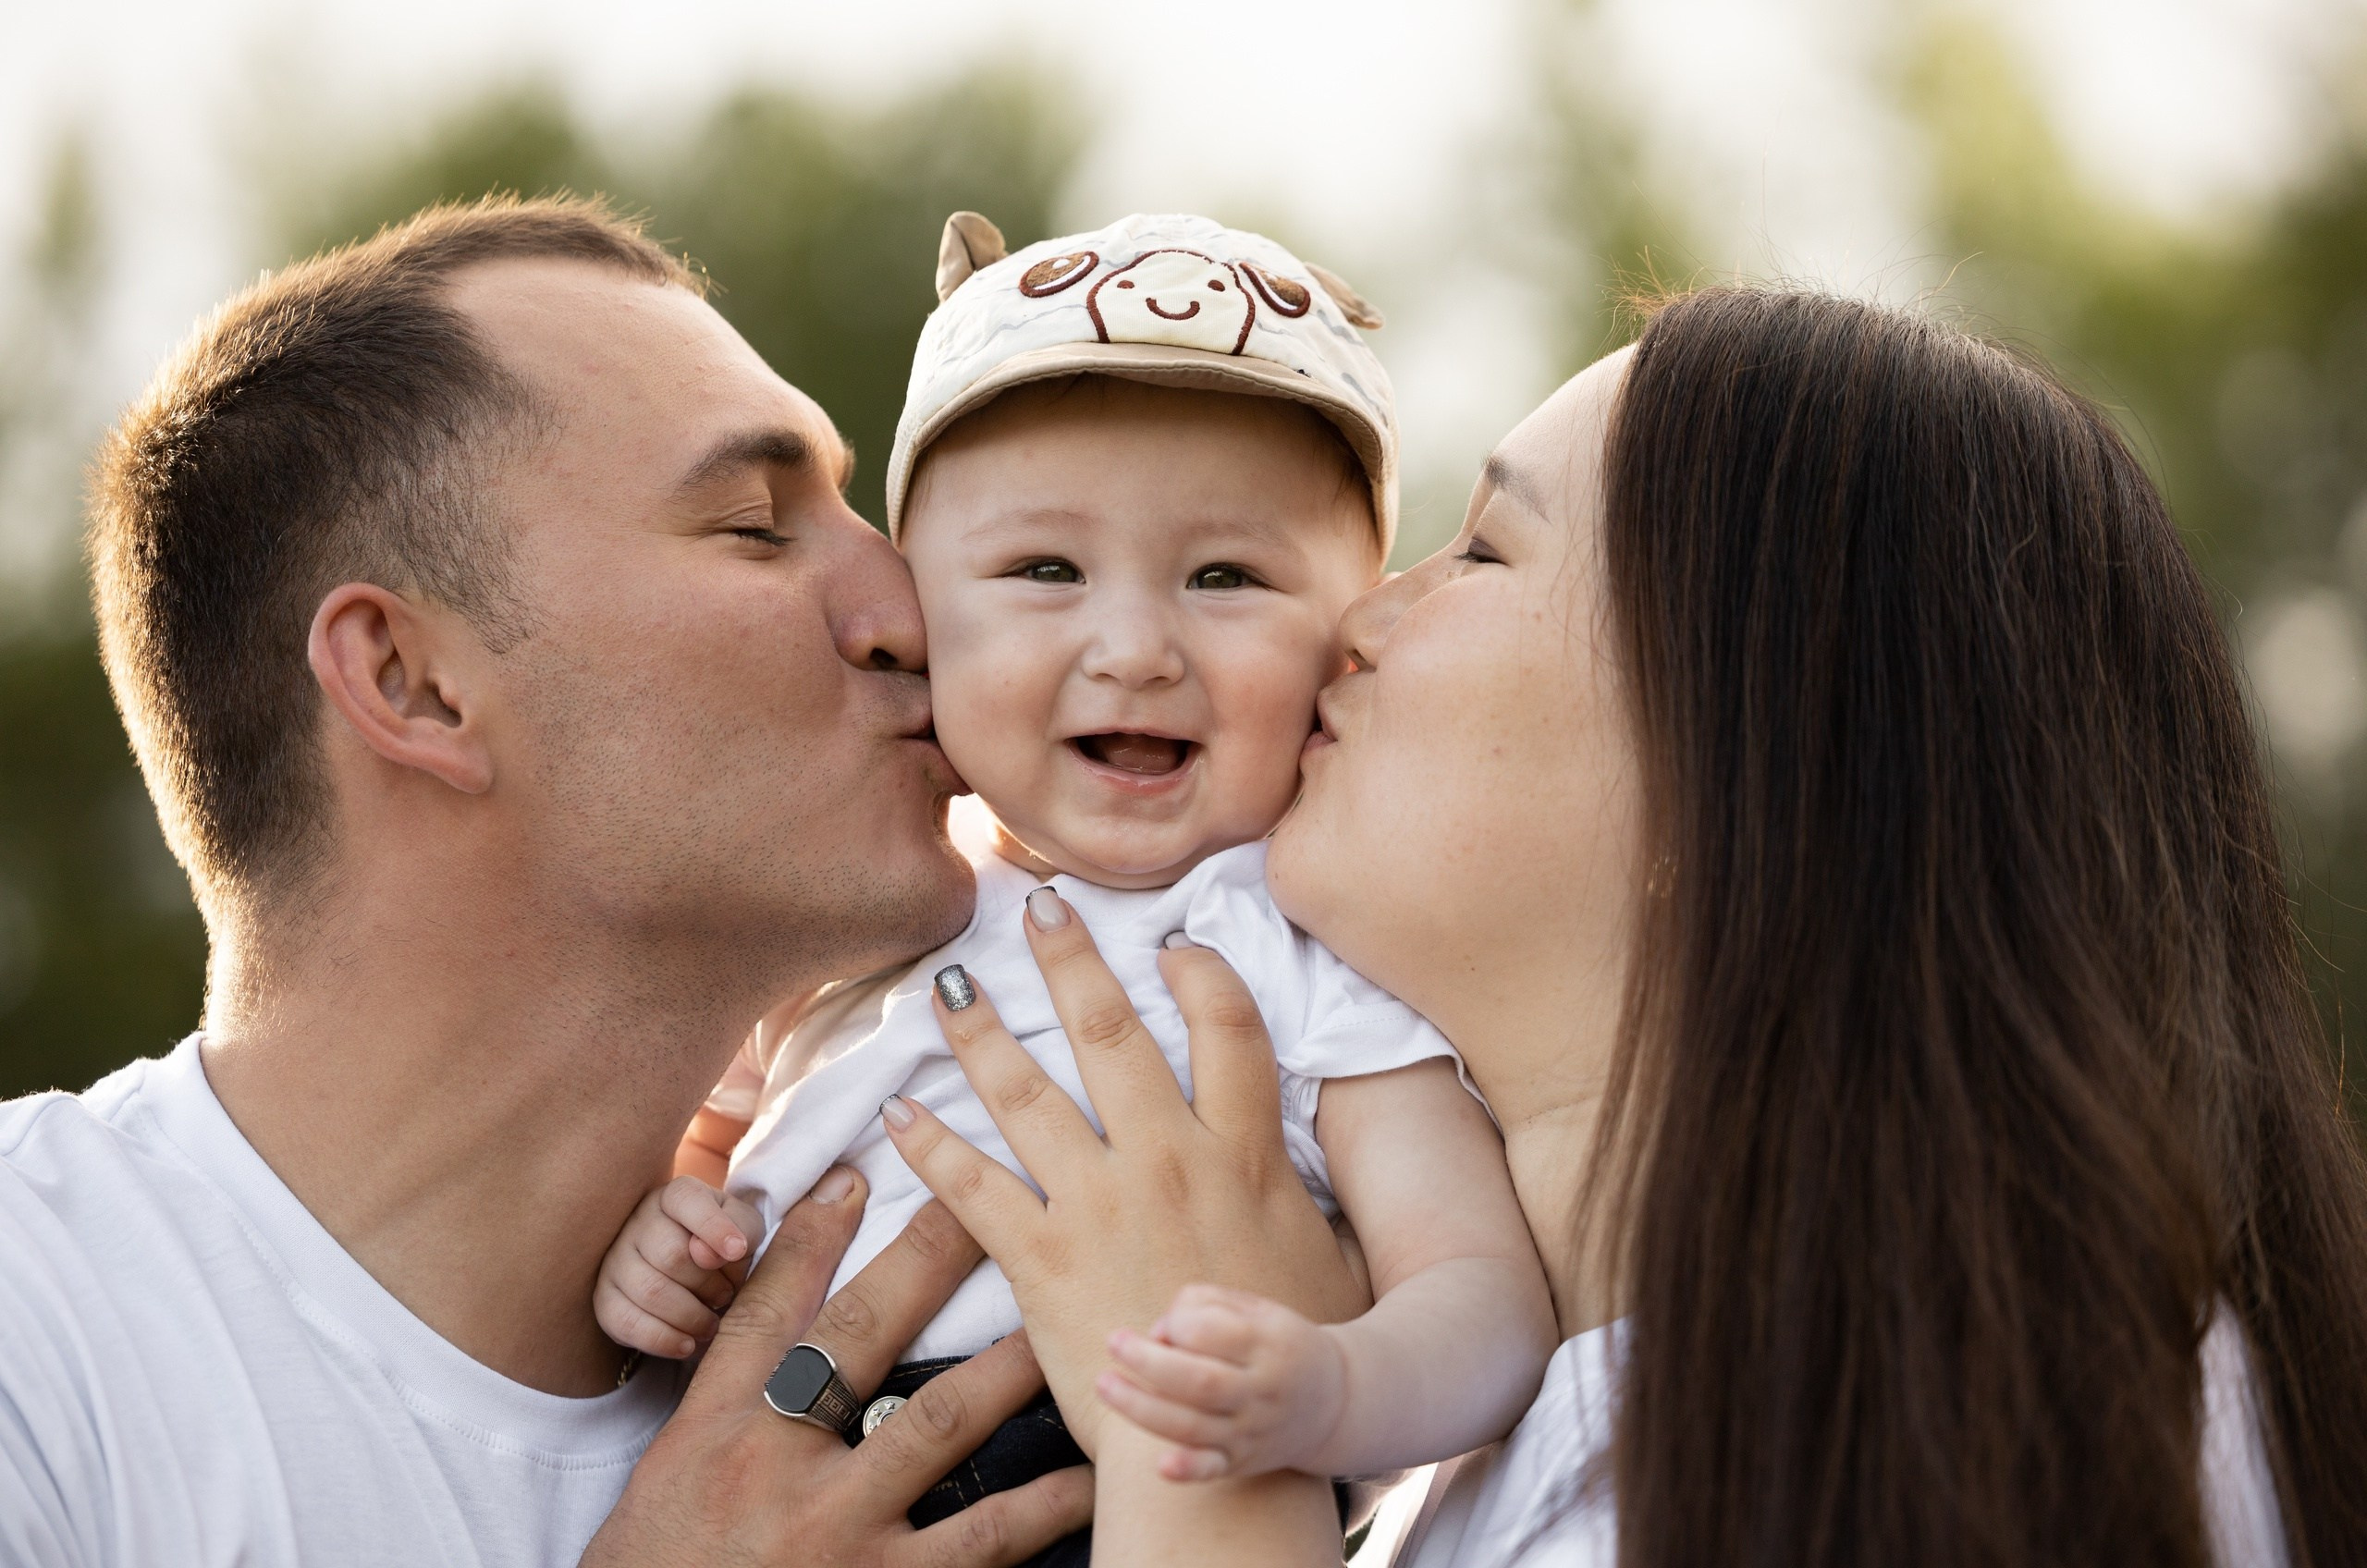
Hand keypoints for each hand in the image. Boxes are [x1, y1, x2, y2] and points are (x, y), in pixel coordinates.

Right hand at [582, 1169, 1092, 1567]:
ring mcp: (832, 1529)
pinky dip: (1040, 1507)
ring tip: (1065, 1322)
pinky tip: (1088, 1476)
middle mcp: (771, 1466)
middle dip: (926, 1261)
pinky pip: (978, 1541)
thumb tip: (783, 1346)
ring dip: (1008, 1367)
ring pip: (936, 1422)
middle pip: (857, 1335)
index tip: (857, 1174)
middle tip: (990, 1200)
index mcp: (713, 1432)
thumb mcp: (668, 1480)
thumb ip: (727, 1409)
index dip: (809, 1237)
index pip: (762, 1312)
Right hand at [595, 1176, 763, 1358]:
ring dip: (690, 1316)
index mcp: (675, 1197)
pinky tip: (687, 1344)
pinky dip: (662, 1339)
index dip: (714, 1227)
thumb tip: (705, 1253)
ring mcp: (615, 1259)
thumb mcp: (746, 1229)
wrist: (696, 1276)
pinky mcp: (604, 1297)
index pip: (686, 1200)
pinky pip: (625, 1322)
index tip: (738, 1252)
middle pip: (671, 1254)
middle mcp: (638, 1221)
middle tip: (726, 1296)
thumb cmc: (724, 1247)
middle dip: (707, 1283)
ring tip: (711, 1323)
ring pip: (650, 1291)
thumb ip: (740, 1229)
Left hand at [880, 894, 1366, 1458]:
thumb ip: (1295, 1183)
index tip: (1169, 944)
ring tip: (950, 984)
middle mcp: (1167, 1160)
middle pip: (1113, 1032)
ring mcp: (1099, 1205)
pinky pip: (973, 1188)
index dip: (1198, 972)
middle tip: (1037, 906)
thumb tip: (1291, 1141)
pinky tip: (900, 1112)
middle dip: (1071, 960)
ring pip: (1028, 1093)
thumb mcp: (1322, 1249)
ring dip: (982, 1032)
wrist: (1233, 1443)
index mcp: (1241, 1151)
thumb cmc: (1289, 1355)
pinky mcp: (1044, 1260)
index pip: (1227, 1025)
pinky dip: (932, 1146)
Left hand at [1097, 1284, 1345, 1481]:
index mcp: (1270, 1343)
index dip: (1179, 1324)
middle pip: (1199, 1381)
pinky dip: (1188, 1470)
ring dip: (1142, 1407)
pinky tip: (1161, 1466)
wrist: (1333, 1402)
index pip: (1215, 1333)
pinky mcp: (1242, 1461)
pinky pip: (1213, 1469)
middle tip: (1113, 1341)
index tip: (1166, 1324)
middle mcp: (1263, 1390)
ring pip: (1193, 1425)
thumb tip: (1159, 1332)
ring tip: (1104, 1384)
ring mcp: (1252, 1430)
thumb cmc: (1276, 1343)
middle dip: (1148, 1362)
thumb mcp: (1257, 1309)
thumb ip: (1205, 1304)